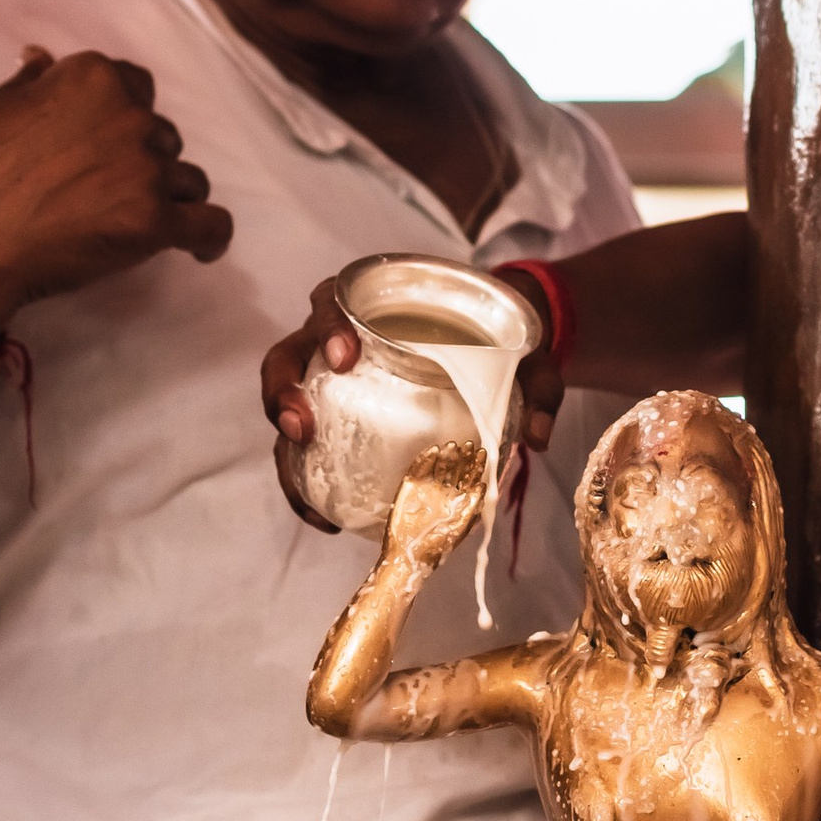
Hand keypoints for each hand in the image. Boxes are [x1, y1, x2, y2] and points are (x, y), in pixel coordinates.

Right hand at [0, 49, 232, 333]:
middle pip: (161, 135)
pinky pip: (211, 225)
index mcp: (91, 77)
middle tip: (104, 190)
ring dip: (167, 197)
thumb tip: (45, 60)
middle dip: (140, 159)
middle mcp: (129, 115)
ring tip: (137, 222)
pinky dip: (208, 236)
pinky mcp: (154, 223)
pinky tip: (199, 247)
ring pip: (187, 179)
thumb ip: (28, 86)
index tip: (102, 140)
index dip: (120, 115)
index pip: (135, 85)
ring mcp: (145, 169)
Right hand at [264, 273, 561, 529]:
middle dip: (282, 391)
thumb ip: (536, 385)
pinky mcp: (332, 416)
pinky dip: (304, 481)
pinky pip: (305, 447)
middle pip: (288, 355)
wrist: (487, 346)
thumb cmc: (491, 336)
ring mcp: (326, 378)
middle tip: (300, 427)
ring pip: (285, 402)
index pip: (331, 303)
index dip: (328, 328)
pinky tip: (323, 517)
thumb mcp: (521, 353)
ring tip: (302, 478)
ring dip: (283, 443)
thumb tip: (537, 437)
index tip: (345, 356)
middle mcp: (335, 336)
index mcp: (369, 303)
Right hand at [383, 441, 489, 570]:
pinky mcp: (408, 487)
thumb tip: (483, 485)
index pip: (470, 477)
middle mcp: (444, 491)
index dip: (476, 465)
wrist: (409, 557)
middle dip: (463, 456)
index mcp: (458, 499)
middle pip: (455, 467)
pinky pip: (417, 469)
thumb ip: (472, 507)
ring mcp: (426, 487)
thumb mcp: (460, 528)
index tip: (483, 453)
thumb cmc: (437, 546)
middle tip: (469, 445)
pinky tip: (433, 450)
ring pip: (438, 465)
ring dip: (446, 455)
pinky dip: (424, 459)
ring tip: (452, 446)